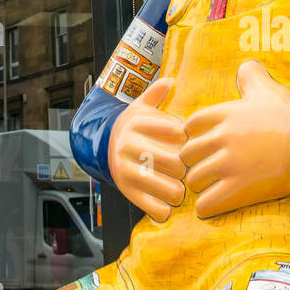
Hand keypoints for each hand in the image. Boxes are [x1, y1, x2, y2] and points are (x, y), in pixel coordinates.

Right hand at [107, 78, 186, 222]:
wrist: (101, 147)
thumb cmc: (132, 128)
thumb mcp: (139, 107)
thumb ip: (155, 94)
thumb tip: (169, 80)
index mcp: (139, 123)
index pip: (180, 134)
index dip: (187, 141)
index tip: (183, 144)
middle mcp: (131, 145)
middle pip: (178, 163)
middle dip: (185, 168)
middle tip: (183, 168)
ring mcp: (127, 169)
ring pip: (172, 189)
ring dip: (179, 190)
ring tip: (177, 186)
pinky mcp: (126, 191)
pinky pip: (157, 209)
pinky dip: (165, 208)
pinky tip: (164, 201)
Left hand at [180, 60, 289, 218]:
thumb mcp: (267, 87)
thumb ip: (251, 74)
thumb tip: (246, 66)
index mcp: (225, 114)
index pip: (191, 125)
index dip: (194, 135)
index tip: (202, 142)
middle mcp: (222, 138)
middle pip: (187, 153)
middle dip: (193, 161)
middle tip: (203, 167)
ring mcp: (230, 164)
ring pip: (194, 179)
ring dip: (199, 184)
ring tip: (208, 187)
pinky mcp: (241, 188)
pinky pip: (207, 203)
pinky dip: (206, 207)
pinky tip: (211, 205)